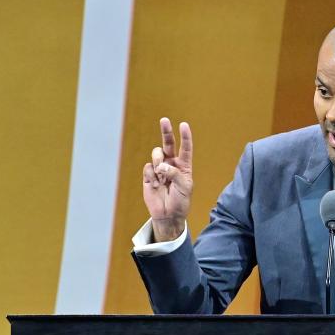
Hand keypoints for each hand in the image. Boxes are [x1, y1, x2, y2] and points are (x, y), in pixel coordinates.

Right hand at [143, 118, 192, 240]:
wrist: (168, 215)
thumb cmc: (180, 201)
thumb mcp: (184, 187)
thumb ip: (175, 173)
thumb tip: (161, 165)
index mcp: (184, 166)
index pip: (185, 148)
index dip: (185, 136)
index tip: (183, 125)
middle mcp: (171, 164)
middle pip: (168, 144)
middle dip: (166, 131)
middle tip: (164, 120)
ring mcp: (159, 169)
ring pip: (156, 154)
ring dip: (159, 161)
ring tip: (162, 176)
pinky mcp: (148, 175)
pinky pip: (148, 167)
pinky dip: (151, 175)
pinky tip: (155, 184)